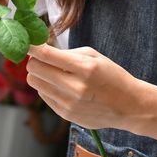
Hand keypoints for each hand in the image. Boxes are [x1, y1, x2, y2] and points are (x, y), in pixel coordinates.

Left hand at [25, 43, 145, 130]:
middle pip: (34, 70)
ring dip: (40, 75)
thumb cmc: (112, 76)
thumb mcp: (94, 57)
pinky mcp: (66, 115)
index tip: (28, 42)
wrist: (129, 106)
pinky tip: (62, 86)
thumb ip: (66, 53)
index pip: (46, 55)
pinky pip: (44, 96)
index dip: (32, 47)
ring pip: (35, 83)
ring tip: (55, 73)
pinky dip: (48, 88)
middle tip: (44, 58)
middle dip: (35, 61)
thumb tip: (40, 50)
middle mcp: (75, 88)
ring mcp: (69, 104)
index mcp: (84, 68)